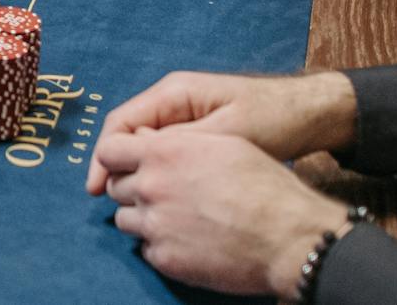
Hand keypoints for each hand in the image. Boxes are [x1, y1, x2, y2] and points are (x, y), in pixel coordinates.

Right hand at [86, 70, 356, 193]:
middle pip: (128, 134)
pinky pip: (165, 151)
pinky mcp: (197, 131)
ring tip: (128, 203)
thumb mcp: (228, 133)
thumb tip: (145, 157)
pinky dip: (155, 171)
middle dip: (115, 165)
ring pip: (145, 145)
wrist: (310, 113)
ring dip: (134, 170)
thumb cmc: (273, 118)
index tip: (98, 188)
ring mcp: (185, 115)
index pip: (123, 122)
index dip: (105, 155)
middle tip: (110, 202)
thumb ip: (184, 143)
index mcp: (175, 93)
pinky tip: (157, 193)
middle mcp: (173, 100)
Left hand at [99, 129, 350, 297]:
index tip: (127, 162)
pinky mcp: (165, 258)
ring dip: (143, 216)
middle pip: (116, 186)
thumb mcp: (224, 142)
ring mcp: (155, 225)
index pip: (109, 149)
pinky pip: (146, 248)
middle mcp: (152, 186)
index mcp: (163, 151)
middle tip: (159, 191)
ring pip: (125, 219)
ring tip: (174, 217)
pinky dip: (159, 243)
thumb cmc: (265, 185)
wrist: (288, 237)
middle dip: (132, 186)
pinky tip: (186, 239)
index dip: (116, 156)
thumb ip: (178, 138)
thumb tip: (146, 138)